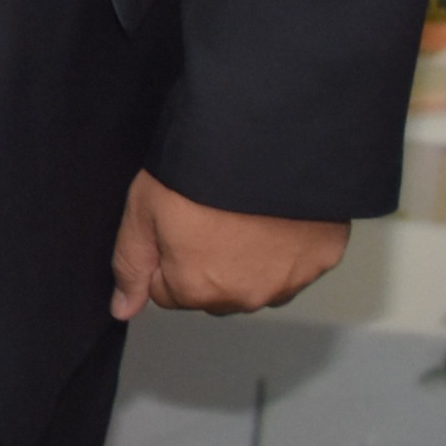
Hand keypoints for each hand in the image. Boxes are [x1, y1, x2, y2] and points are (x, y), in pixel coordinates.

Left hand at [109, 171, 347, 321]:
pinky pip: (295, 265)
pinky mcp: (321, 260)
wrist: (266, 137)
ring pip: (255, 283)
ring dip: (248, 259)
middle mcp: (245, 296)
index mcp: (197, 288)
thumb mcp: (143, 209)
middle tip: (211, 216)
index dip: (166, 255)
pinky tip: (276, 215)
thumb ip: (131, 264)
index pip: (167, 292)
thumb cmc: (200, 168)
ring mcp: (288, 281)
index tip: (176, 224)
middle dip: (206, 263)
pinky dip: (286, 246)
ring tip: (244, 214)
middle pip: (212, 292)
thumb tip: (124, 308)